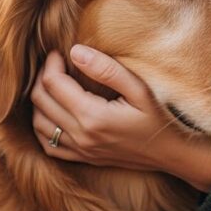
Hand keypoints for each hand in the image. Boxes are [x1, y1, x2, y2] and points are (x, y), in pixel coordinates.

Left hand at [31, 46, 210, 192]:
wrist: (172, 153)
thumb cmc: (160, 116)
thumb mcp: (139, 88)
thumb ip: (107, 69)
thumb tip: (75, 51)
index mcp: (93, 116)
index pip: (53, 84)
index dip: (51, 63)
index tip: (59, 52)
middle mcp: (81, 136)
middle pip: (40, 101)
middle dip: (42, 77)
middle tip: (56, 64)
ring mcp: (80, 150)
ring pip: (39, 124)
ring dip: (39, 101)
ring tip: (53, 84)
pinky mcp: (83, 158)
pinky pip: (49, 146)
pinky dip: (43, 127)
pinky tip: (53, 113)